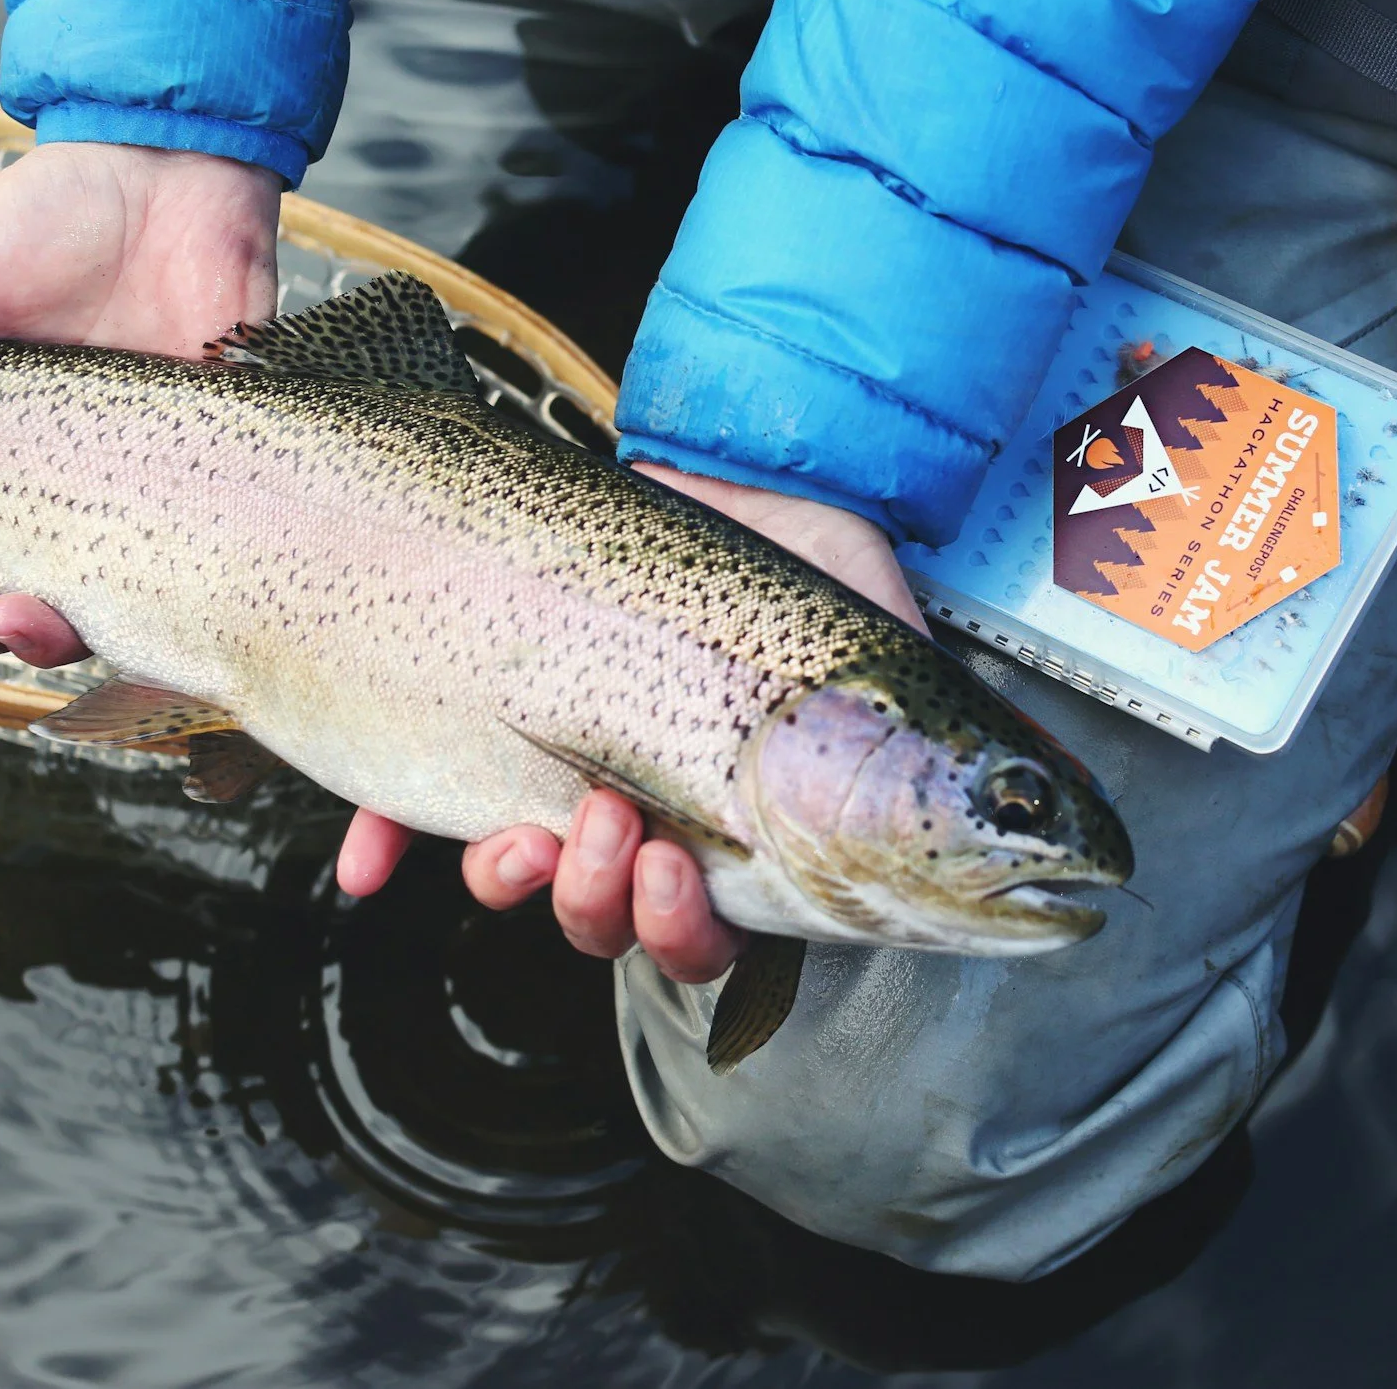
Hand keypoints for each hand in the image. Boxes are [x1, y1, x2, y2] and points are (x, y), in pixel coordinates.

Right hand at [0, 142, 280, 665]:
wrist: (170, 186)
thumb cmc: (46, 224)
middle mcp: (36, 492)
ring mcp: (119, 501)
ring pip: (66, 621)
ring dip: (23, 638)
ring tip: (11, 606)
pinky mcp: (197, 497)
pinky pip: (168, 589)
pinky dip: (132, 618)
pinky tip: (106, 601)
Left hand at [338, 464, 926, 985]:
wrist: (730, 458)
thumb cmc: (816, 555)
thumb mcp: (882, 646)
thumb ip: (926, 735)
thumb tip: (1027, 810)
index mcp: (746, 830)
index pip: (714, 935)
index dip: (685, 938)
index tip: (678, 876)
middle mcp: (652, 818)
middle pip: (609, 926)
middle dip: (599, 905)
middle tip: (611, 828)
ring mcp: (566, 774)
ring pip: (524, 878)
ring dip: (516, 879)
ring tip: (528, 821)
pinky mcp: (488, 723)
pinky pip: (419, 807)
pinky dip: (389, 840)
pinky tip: (370, 862)